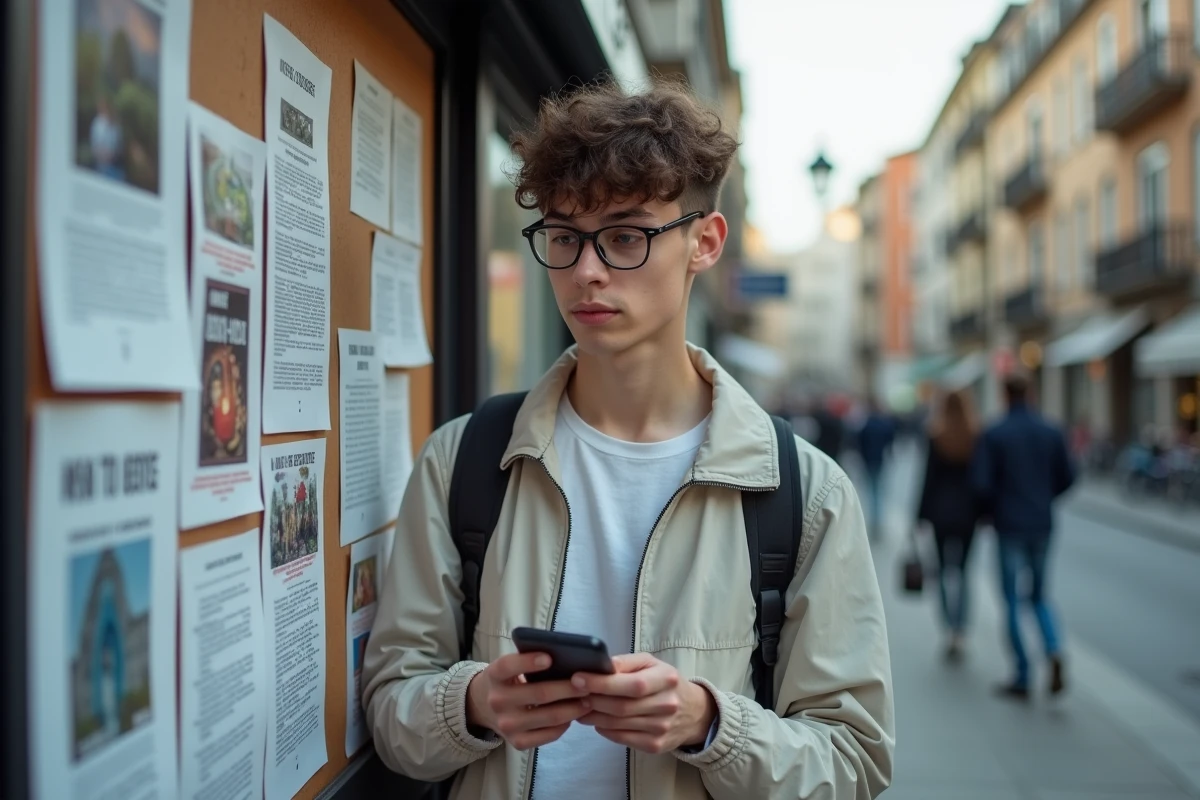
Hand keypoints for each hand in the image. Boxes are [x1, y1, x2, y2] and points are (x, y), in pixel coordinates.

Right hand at [466, 653, 591, 750]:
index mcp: (494, 675)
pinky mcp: (517, 742)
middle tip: (587, 684)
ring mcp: (506, 725)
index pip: (508, 666)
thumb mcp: (509, 667)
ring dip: (573, 709)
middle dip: (568, 689)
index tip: (550, 658)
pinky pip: (548, 735)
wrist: (483, 707)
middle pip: (539, 694)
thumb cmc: (507, 680)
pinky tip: (574, 716)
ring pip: (548, 717)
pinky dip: (564, 725)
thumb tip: (567, 660)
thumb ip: (528, 662)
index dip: (528, 662)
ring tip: (588, 701)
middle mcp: (497, 701)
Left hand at [571, 653, 716, 754]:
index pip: (631, 684)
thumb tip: (600, 666)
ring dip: (593, 716)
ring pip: (618, 724)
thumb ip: (625, 663)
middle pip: (621, 706)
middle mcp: (666, 705)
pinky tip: (597, 721)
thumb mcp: (650, 663)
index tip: (577, 679)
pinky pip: (622, 738)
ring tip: (580, 707)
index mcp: (666, 679)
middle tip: (574, 694)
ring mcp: (662, 728)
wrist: (693, 713)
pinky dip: (604, 730)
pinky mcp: (655, 745)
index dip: (602, 683)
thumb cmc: (665, 683)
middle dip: (593, 700)